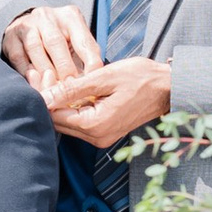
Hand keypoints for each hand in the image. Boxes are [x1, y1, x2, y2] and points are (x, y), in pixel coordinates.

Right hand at [1, 3, 103, 90]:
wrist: (30, 26)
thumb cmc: (61, 40)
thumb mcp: (77, 42)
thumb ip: (85, 58)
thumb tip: (93, 83)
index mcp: (70, 16)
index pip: (84, 41)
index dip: (90, 65)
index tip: (93, 83)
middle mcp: (47, 16)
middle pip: (56, 43)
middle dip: (65, 69)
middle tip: (72, 90)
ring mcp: (27, 25)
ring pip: (35, 49)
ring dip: (45, 72)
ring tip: (54, 90)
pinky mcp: (10, 37)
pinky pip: (18, 57)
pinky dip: (27, 72)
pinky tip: (35, 83)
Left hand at [40, 56, 170, 147]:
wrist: (169, 87)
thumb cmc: (141, 78)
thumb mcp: (103, 78)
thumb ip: (71, 89)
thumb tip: (43, 97)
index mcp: (95, 126)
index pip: (54, 115)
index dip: (44, 95)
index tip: (44, 73)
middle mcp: (97, 138)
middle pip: (58, 121)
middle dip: (49, 99)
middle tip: (47, 73)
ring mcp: (102, 137)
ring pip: (68, 122)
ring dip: (60, 102)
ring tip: (60, 77)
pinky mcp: (105, 132)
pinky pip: (80, 121)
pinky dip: (73, 106)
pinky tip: (74, 88)